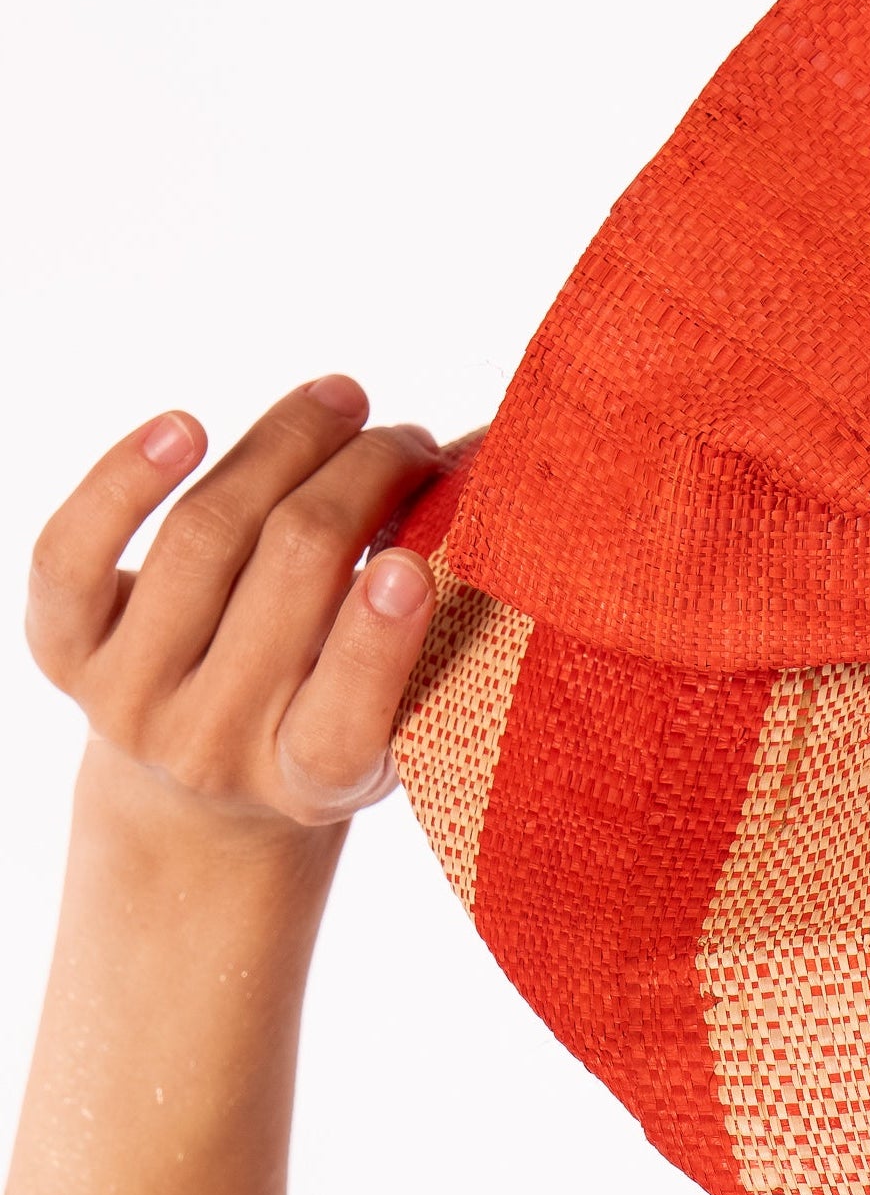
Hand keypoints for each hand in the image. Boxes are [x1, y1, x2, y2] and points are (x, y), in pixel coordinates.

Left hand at [25, 377, 440, 832]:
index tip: (413, 565)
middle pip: (289, 572)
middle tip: (410, 439)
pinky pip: (74, 550)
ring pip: (204, 538)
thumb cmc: (334, 726)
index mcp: (313, 781)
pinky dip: (123, 479)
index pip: (343, 715)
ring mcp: (129, 698)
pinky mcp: (63, 649)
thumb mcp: (401, 716)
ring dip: (281, 445)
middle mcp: (211, 747)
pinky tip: (185, 426)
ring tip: (341, 402)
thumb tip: (482, 477)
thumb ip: (439, 630)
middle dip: (361, 479)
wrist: (201, 792)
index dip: (375, 637)